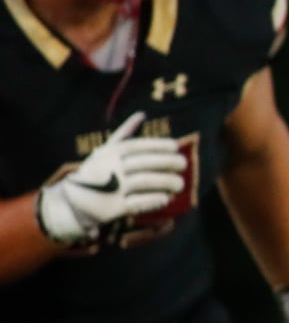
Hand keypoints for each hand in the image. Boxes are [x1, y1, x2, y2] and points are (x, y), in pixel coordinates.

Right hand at [35, 111, 186, 243]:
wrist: (71, 202)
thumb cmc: (95, 172)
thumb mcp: (105, 151)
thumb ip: (124, 133)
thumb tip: (142, 114)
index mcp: (109, 154)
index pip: (138, 146)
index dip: (158, 145)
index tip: (176, 146)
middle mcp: (110, 169)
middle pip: (144, 164)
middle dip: (168, 163)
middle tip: (183, 164)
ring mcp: (111, 189)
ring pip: (144, 182)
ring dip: (166, 182)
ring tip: (180, 183)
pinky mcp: (112, 208)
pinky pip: (138, 203)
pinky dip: (154, 200)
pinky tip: (166, 198)